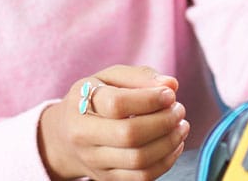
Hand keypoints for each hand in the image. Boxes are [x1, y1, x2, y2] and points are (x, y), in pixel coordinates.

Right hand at [38, 65, 188, 179]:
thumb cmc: (94, 100)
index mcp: (81, 106)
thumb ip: (138, 76)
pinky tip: (174, 144)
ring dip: (169, 143)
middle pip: (130, 135)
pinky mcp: (108, 179)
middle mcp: (83, 137)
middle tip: (179, 110)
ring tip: (181, 126)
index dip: (150, 99)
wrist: (66, 136)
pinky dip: (166, 161)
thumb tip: (171, 84)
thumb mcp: (107, 78)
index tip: (169, 94)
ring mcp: (95, 162)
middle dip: (163, 122)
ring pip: (139, 160)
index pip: (117, 104)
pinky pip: (142, 177)